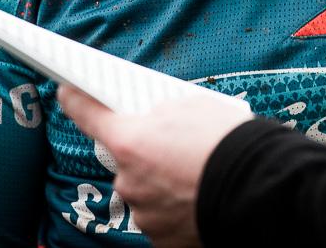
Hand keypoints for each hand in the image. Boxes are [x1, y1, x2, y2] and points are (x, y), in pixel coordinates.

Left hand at [57, 84, 252, 247]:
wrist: (258, 188)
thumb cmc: (227, 140)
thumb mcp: (193, 106)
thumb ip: (161, 114)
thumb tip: (153, 123)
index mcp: (129, 142)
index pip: (89, 115)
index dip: (76, 100)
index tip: (67, 92)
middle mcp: (128, 181)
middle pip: (127, 160)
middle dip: (146, 153)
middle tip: (178, 147)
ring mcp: (144, 214)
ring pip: (145, 192)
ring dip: (162, 184)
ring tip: (197, 175)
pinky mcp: (161, 240)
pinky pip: (161, 218)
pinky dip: (176, 210)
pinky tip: (199, 199)